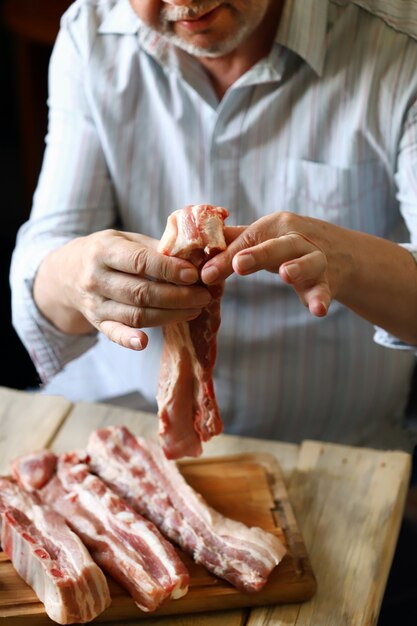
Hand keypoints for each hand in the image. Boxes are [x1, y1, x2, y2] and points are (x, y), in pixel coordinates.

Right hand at [34, 229, 211, 349]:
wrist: (66, 273)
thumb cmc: (107, 253)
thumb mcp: (125, 239)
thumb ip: (156, 249)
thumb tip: (193, 258)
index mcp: (103, 250)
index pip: (139, 261)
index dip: (168, 269)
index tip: (194, 274)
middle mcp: (95, 278)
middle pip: (141, 292)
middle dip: (177, 296)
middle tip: (203, 296)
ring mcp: (95, 304)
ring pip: (135, 314)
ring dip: (169, 315)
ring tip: (195, 310)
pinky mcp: (97, 323)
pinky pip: (114, 334)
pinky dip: (128, 340)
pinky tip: (145, 343)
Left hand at [201, 212, 340, 316]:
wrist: (341, 253)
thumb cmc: (289, 244)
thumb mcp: (264, 238)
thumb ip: (232, 243)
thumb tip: (194, 249)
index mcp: (276, 226)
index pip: (248, 239)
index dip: (226, 256)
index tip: (206, 274)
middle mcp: (298, 238)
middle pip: (279, 244)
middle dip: (260, 253)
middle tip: (240, 264)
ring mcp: (317, 259)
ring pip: (310, 261)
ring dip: (298, 267)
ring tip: (286, 274)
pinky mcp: (329, 280)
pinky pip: (325, 290)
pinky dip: (322, 298)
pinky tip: (317, 311)